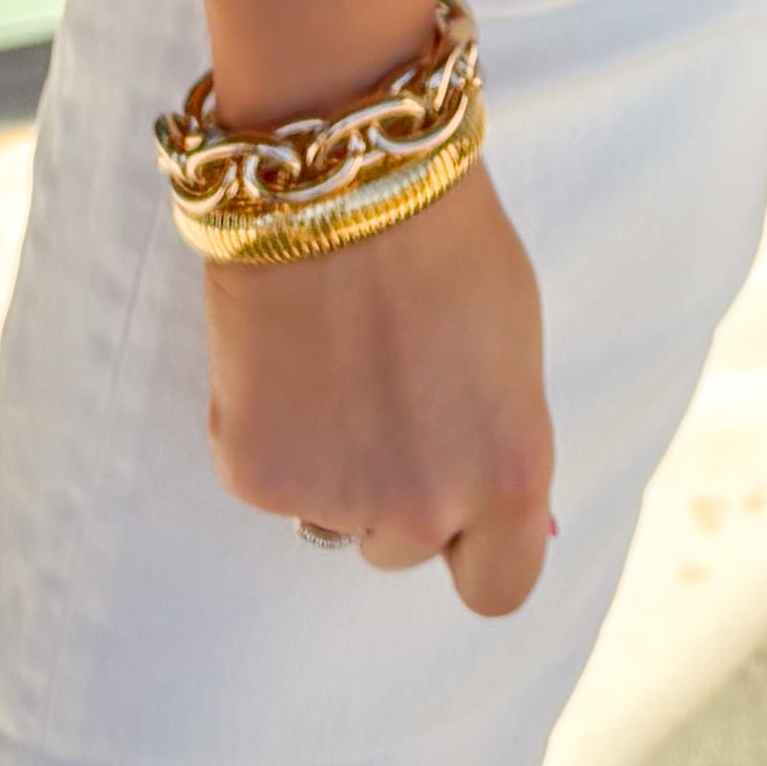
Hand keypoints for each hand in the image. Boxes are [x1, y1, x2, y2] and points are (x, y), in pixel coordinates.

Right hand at [201, 154, 555, 614]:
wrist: (340, 177)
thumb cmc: (443, 237)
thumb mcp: (511, 349)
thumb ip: (499, 436)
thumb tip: (489, 501)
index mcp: (507, 479)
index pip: (499, 589)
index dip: (477, 550)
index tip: (462, 515)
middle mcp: (424, 510)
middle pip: (405, 546)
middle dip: (396, 489)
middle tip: (386, 395)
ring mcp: (334, 498)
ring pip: (333, 510)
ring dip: (332, 459)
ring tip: (333, 354)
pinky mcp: (255, 474)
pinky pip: (270, 475)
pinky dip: (272, 428)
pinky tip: (285, 348)